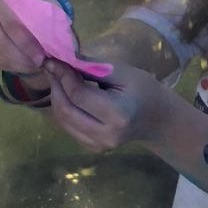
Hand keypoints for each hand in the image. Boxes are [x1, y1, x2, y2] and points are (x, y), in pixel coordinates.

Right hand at [0, 0, 53, 83]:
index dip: (27, 43)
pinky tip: (22, 67)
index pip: (11, 23)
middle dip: (21, 56)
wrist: (19, 3)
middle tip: (38, 65)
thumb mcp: (44, 6)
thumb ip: (47, 21)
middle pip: (0, 40)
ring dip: (15, 63)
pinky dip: (8, 65)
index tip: (42, 56)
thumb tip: (57, 47)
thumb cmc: (35, 5)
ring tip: (33, 67)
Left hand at [44, 58, 168, 152]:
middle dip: (56, 86)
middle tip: (51, 67)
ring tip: (56, 78)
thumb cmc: (144, 89)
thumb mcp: (124, 72)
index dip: (63, 76)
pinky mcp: (92, 148)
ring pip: (63, 122)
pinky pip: (69, 128)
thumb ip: (94, 67)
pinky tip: (65, 94)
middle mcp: (105, 135)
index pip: (79, 95)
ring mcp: (98, 145)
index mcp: (117, 114)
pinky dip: (63, 110)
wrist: (156, 118)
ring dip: (56, 98)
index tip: (53, 60)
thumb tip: (65, 60)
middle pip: (67, 110)